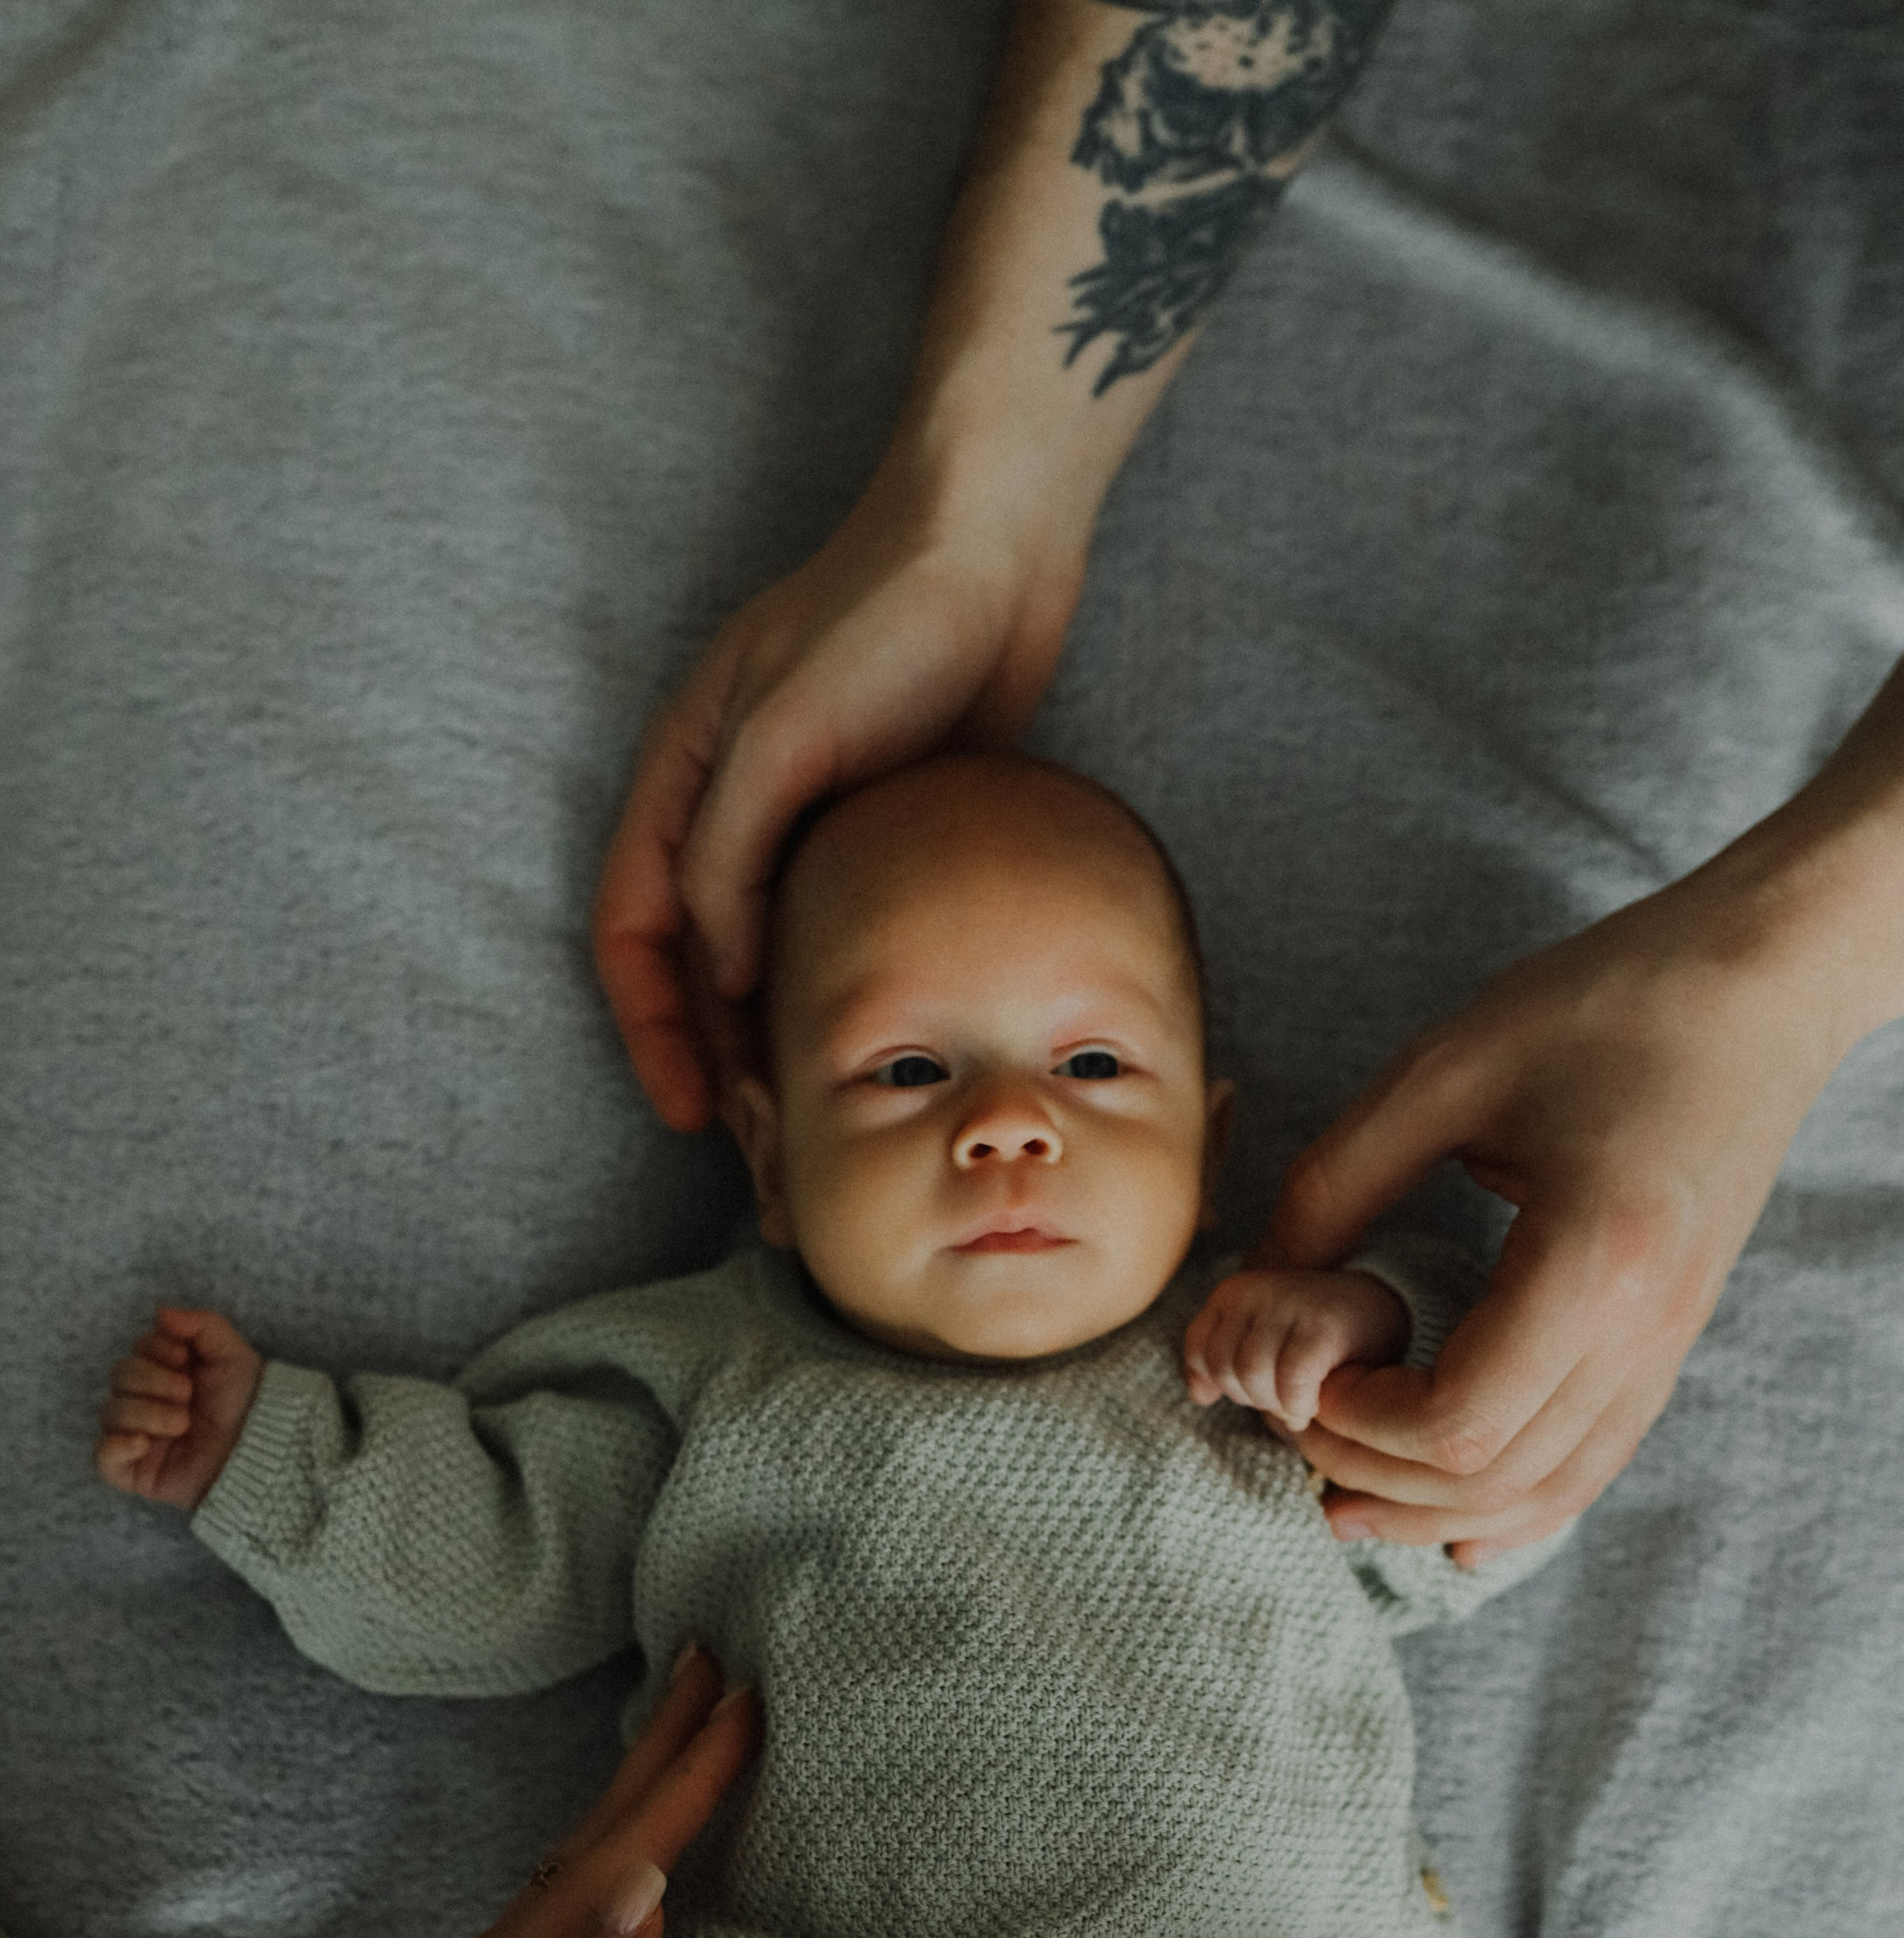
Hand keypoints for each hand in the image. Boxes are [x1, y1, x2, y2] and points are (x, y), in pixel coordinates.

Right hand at [95, 1305, 262, 1509]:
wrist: (258, 1449)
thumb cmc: (247, 1402)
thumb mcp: (230, 1353)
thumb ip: (200, 1324)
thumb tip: (160, 1311)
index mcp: (165, 1372)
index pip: (137, 1349)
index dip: (155, 1350)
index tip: (183, 1359)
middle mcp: (146, 1401)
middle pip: (118, 1376)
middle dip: (153, 1381)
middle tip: (187, 1394)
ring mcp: (136, 1435)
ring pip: (110, 1413)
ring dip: (148, 1413)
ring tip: (183, 1423)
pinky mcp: (134, 1469)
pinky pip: (101, 1458)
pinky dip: (116, 1447)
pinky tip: (143, 1444)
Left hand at [334, 1648, 759, 1937]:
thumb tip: (643, 1887)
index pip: (626, 1850)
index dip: (689, 1776)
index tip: (747, 1700)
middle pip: (604, 1827)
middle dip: (666, 1744)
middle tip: (718, 1660)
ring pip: (597, 1854)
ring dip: (648, 1784)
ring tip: (692, 1727)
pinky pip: (593, 1901)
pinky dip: (633, 1848)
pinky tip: (652, 1856)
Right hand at [593, 462, 1082, 1130]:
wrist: (994, 545)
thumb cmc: (880, 617)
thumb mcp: (780, 735)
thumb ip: (731, 854)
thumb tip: (717, 976)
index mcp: (683, 780)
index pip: (633, 929)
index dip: (651, 1028)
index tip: (693, 1112)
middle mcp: (731, 811)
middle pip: (697, 965)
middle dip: (718, 1060)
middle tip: (766, 1151)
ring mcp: (804, 822)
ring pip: (769, 961)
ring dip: (779, 1043)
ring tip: (818, 1127)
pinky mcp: (877, 829)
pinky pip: (839, 935)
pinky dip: (842, 999)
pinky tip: (880, 1055)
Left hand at [1183, 1267, 1407, 1432]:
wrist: (1378, 1310)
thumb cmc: (1312, 1335)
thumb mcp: (1258, 1340)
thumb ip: (1221, 1363)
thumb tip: (1199, 1397)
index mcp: (1232, 1293)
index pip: (1199, 1354)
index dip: (1223, 1383)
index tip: (1255, 1387)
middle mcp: (1254, 1291)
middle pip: (1224, 1370)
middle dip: (1252, 1397)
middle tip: (1283, 1396)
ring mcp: (1288, 1304)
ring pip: (1252, 1378)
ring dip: (1276, 1404)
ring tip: (1298, 1401)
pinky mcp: (1322, 1326)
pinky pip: (1290, 1382)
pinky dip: (1299, 1405)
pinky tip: (1313, 1405)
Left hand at [1270, 865, 1857, 1560]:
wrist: (1754, 988)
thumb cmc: (1602, 1005)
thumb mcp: (1442, 1072)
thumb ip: (1335, 1183)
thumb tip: (1254, 1283)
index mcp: (1592, 1260)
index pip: (1460, 1420)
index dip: (1359, 1427)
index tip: (1300, 1381)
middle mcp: (1644, 1328)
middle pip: (1493, 1475)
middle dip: (1374, 1474)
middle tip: (1293, 1433)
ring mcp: (1668, 1346)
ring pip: (1545, 1491)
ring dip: (1432, 1509)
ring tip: (1339, 1497)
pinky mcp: (1670, 1343)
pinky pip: (1593, 1464)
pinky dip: (1515, 1507)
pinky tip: (1451, 1526)